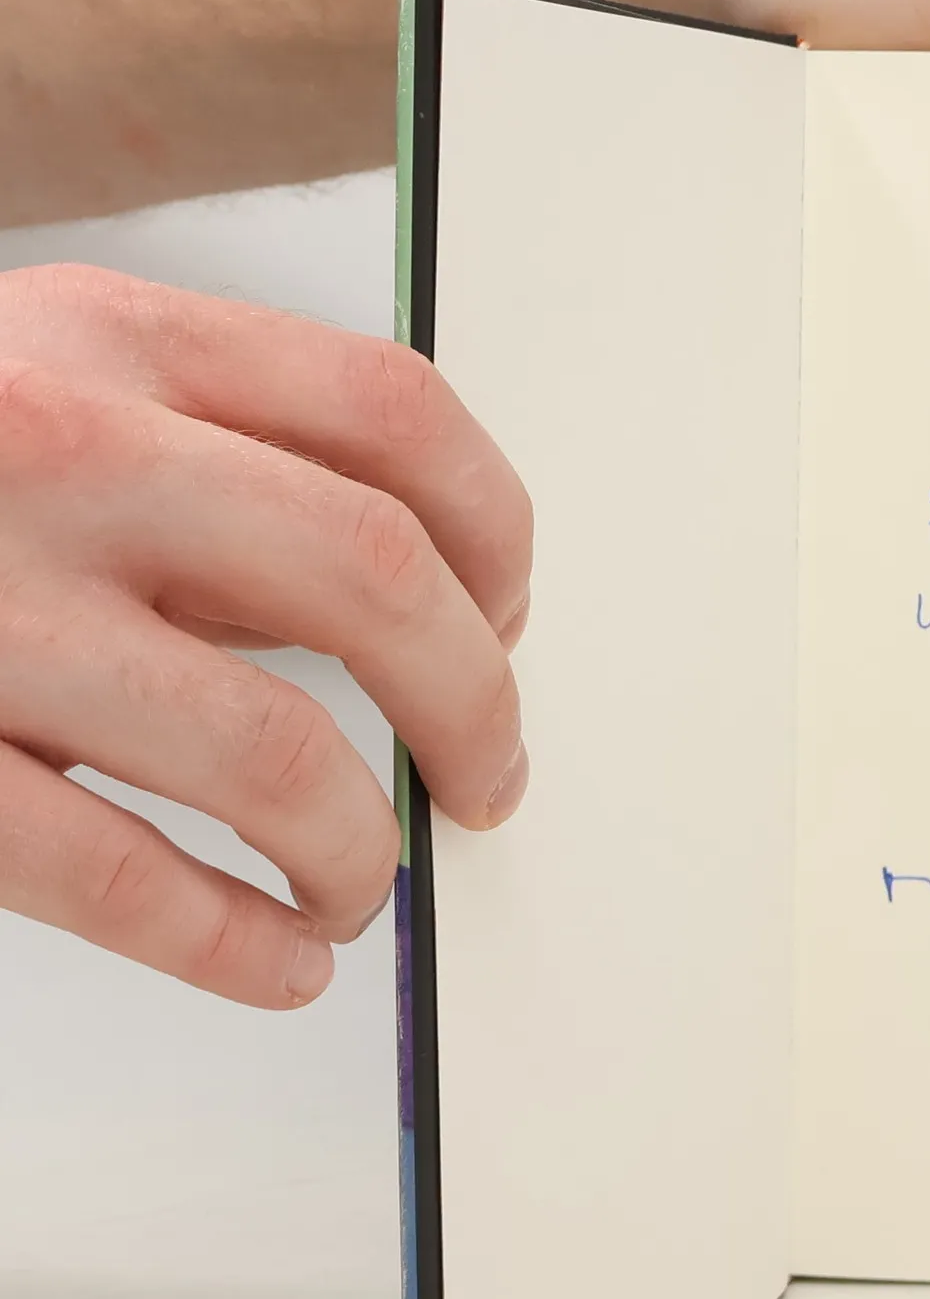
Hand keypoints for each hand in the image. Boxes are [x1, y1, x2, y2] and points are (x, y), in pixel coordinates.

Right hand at [0, 265, 532, 1007]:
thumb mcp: (50, 389)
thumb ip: (219, 470)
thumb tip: (422, 601)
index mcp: (110, 340)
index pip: (397, 417)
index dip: (497, 534)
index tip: (510, 616)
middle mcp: (55, 453)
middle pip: (377, 580)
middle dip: (477, 705)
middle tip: (491, 777)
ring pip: (274, 754)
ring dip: (360, 848)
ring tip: (365, 883)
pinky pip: (119, 878)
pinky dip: (237, 943)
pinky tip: (281, 958)